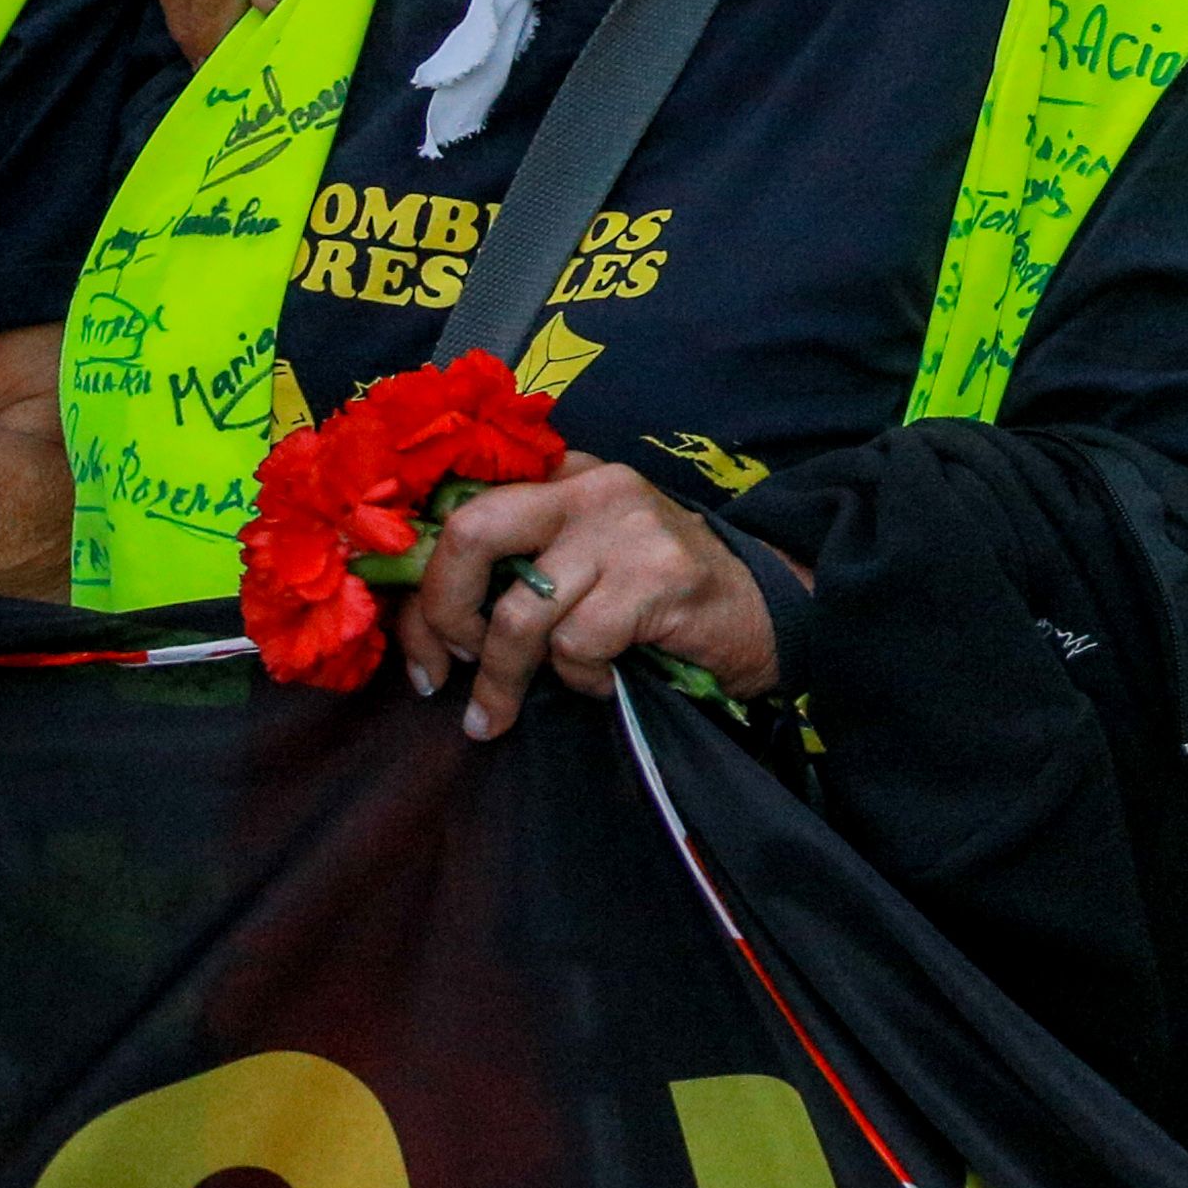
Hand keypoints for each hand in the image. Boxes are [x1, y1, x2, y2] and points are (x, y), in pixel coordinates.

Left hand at [394, 455, 779, 739]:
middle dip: (440, 614)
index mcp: (565, 474)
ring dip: (501, 679)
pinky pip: (576, 645)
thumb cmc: (659, 597)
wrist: (770, 610)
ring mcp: (627, 529)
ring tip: (500, 713)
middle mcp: (593, 486)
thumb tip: (424, 620)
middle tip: (441, 671)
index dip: (418, 581)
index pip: (460, 509)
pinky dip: (578, 680)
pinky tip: (604, 680)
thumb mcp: (585, 557)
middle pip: (471, 534)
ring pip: (519, 612)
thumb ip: (521, 560)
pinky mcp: (656, 578)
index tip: (416, 646)